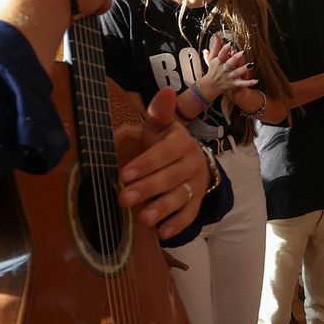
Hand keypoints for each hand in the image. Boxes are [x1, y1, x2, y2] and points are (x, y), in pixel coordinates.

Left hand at [115, 88, 209, 240]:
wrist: (192, 160)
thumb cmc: (166, 144)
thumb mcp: (161, 127)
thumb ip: (159, 113)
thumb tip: (165, 91)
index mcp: (181, 143)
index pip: (164, 154)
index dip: (146, 164)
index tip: (125, 174)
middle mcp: (192, 163)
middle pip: (170, 178)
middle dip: (147, 188)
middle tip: (124, 198)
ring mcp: (196, 184)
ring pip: (180, 197)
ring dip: (162, 208)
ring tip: (143, 219)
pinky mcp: (198, 202)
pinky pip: (190, 214)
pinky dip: (178, 224)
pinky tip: (163, 233)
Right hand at [195, 33, 255, 102]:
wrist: (211, 86)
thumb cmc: (213, 69)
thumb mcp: (212, 58)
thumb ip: (216, 47)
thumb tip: (217, 35)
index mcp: (219, 62)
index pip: (221, 55)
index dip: (224, 50)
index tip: (229, 44)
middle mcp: (224, 69)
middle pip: (229, 64)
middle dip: (235, 59)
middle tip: (242, 52)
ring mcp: (229, 77)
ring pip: (237, 73)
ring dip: (243, 69)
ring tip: (251, 65)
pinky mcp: (234, 83)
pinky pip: (242, 83)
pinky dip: (249, 83)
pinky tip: (256, 80)